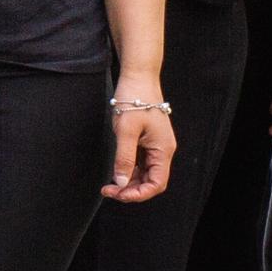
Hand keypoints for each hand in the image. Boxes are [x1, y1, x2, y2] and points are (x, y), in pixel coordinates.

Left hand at [105, 77, 175, 202]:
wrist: (138, 77)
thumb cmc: (134, 98)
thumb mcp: (126, 131)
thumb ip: (124, 158)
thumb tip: (120, 183)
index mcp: (163, 150)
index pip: (157, 184)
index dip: (138, 194)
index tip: (118, 193)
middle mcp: (163, 150)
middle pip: (151, 181)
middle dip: (131, 190)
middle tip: (108, 190)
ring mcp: (156, 146)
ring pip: (145, 174)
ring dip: (128, 182)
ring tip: (109, 184)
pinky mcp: (148, 141)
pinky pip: (141, 163)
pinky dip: (129, 170)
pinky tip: (116, 171)